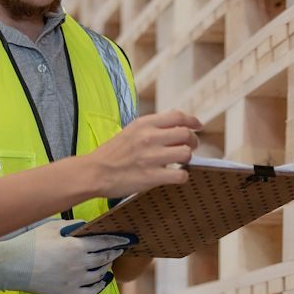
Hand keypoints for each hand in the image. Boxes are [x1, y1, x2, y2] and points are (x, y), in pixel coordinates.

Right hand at [0, 219, 134, 293]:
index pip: (105, 242)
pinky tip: (102, 280)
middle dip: (114, 252)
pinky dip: (100, 285)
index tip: (128, 239)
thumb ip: (73, 226)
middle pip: (105, 258)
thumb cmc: (29, 243)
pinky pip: (91, 291)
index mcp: (76, 247)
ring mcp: (75, 281)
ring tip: (108, 261)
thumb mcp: (52, 227)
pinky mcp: (68, 293)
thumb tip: (88, 226)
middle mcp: (79, 265)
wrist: (11, 266)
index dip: (118, 240)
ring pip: (100, 274)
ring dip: (106, 267)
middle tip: (119, 248)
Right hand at [84, 110, 201, 197]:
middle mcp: (149, 138)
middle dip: (192, 141)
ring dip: (187, 159)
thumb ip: (151, 127)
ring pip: (186, 154)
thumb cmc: (112, 153)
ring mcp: (151, 157)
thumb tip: (176, 127)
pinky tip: (175, 176)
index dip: (192, 121)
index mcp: (144, 124)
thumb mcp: (131, 131)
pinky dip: (182, 177)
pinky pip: (180, 175)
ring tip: (180, 162)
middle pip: (186, 134)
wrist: (94, 172)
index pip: (178, 116)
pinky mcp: (151, 177)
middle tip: (189, 148)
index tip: (198, 126)